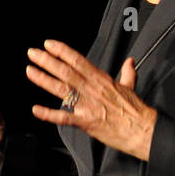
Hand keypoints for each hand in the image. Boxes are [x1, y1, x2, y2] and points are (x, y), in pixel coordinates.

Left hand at [26, 40, 157, 161]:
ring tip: (29, 70)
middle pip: (66, 71)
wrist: (144, 131)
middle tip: (32, 53)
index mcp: (102, 80)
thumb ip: (127, 73)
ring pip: (62, 89)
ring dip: (43, 79)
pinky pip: (64, 117)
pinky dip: (48, 114)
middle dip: (47, 61)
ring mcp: (88, 105)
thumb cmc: (137, 111)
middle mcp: (93, 89)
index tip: (49, 44)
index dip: (62, 51)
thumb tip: (129, 61)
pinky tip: (35, 109)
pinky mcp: (86, 122)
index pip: (79, 61)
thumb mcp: (131, 87)